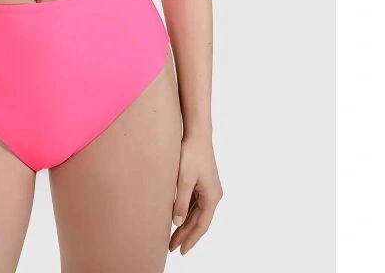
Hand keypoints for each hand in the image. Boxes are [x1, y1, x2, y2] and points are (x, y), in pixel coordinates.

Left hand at [168, 134, 222, 254]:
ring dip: (185, 225)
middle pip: (198, 221)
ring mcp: (209, 189)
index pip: (201, 225)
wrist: (197, 134)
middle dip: (185, 235)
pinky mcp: (203, 183)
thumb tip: (177, 223)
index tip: (181, 250)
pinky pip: (195, 204)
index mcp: (212, 197)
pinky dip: (186, 213)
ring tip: (172, 237)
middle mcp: (213, 195)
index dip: (191, 239)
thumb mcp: (183, 180)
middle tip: (171, 247)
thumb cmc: (191, 154)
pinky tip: (177, 219)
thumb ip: (180, 202)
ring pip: (196, 213)